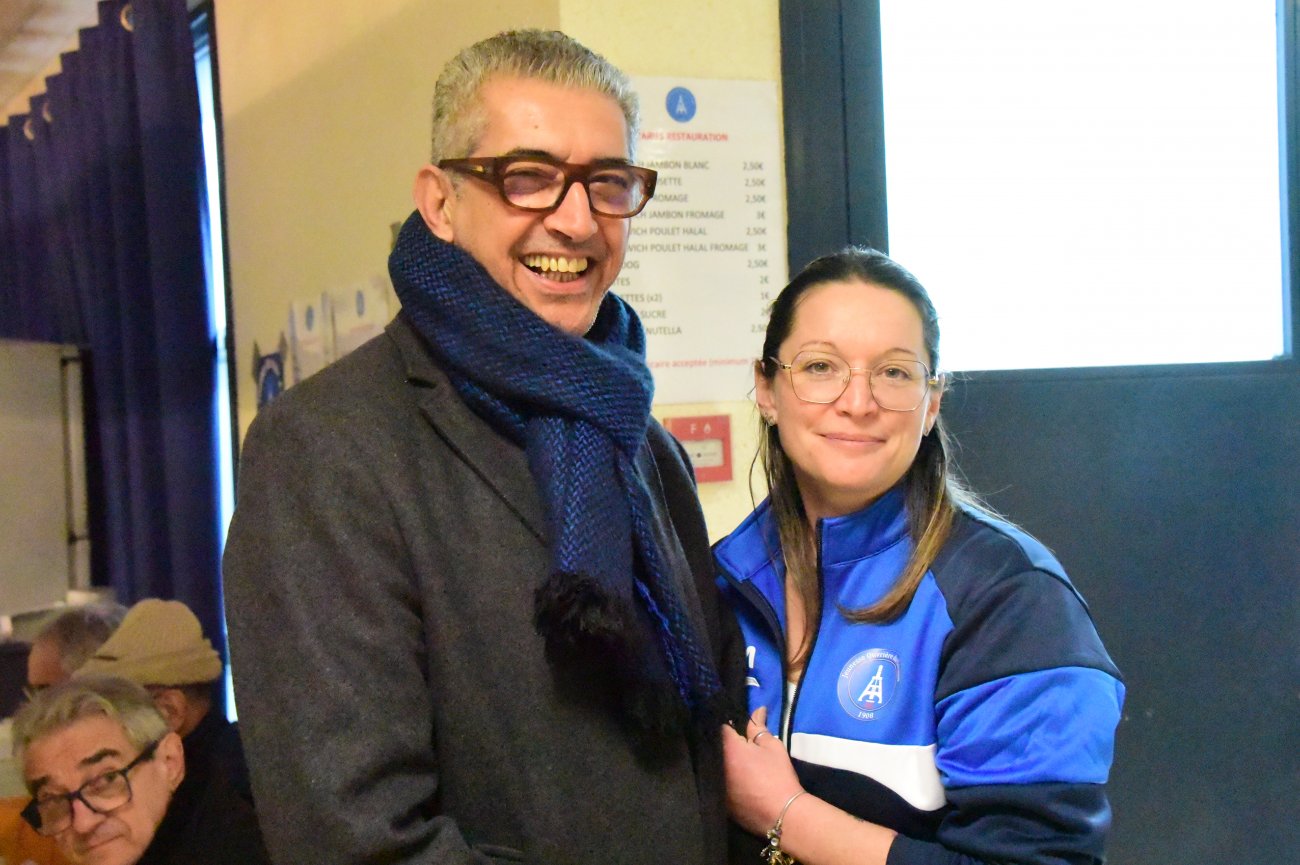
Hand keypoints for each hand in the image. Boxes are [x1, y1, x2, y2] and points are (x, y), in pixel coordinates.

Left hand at [720, 706, 804, 834]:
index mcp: (727, 748)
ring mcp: (713, 784)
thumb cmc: (778, 775)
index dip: (726, 722)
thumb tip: (757, 709)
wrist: (782, 814)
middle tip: (732, 739)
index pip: (719, 726)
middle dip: (720, 741)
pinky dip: (719, 776)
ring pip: (711, 764)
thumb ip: (758, 726)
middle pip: (712, 746)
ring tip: (730, 756)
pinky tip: (730, 775)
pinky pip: (714, 781)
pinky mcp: (717, 799)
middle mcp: (714, 764)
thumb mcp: (771, 746)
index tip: (732, 722)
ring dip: (718, 759)